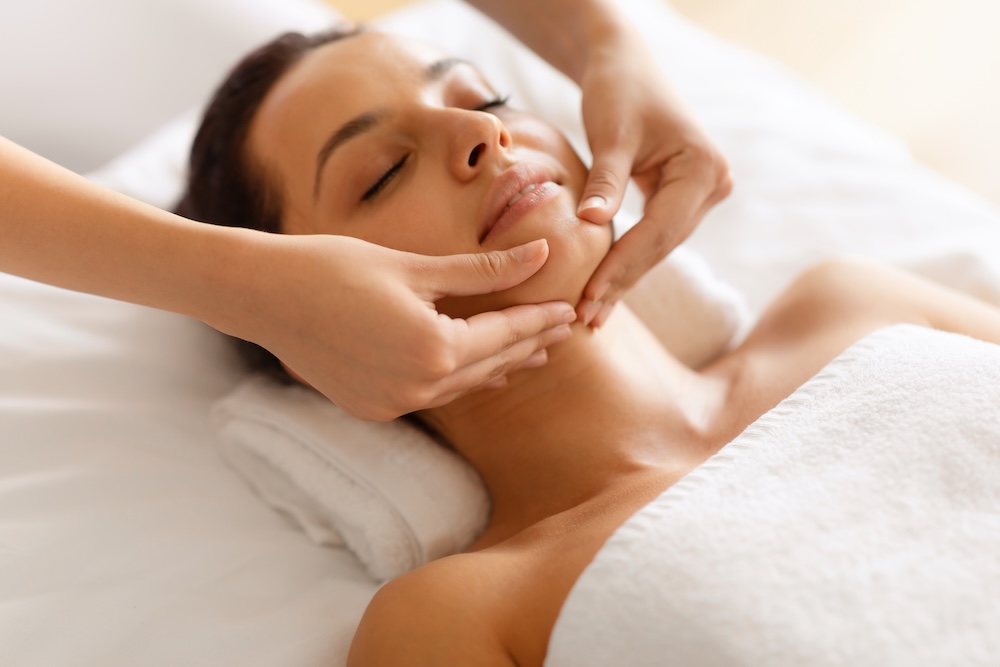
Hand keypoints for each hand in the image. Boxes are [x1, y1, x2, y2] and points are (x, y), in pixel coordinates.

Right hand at [237, 235, 575, 420]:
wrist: (262, 296)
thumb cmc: (334, 267)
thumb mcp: (415, 266)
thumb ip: (483, 271)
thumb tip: (539, 255)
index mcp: (434, 350)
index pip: (505, 335)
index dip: (539, 319)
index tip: (568, 310)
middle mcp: (418, 388)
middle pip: (491, 365)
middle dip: (528, 344)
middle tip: (562, 329)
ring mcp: (393, 404)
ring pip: (463, 386)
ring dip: (499, 366)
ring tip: (531, 353)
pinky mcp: (372, 408)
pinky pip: (433, 396)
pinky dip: (460, 380)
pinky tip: (475, 370)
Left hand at [573, 34, 732, 327]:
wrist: (625, 68)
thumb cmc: (618, 92)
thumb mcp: (610, 135)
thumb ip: (605, 182)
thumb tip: (590, 225)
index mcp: (703, 169)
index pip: (658, 231)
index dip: (622, 267)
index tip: (589, 297)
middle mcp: (713, 185)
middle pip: (661, 246)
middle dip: (622, 281)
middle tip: (587, 319)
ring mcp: (701, 194)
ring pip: (657, 247)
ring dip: (624, 278)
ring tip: (592, 314)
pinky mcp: (682, 199)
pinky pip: (652, 237)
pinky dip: (626, 259)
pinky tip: (603, 289)